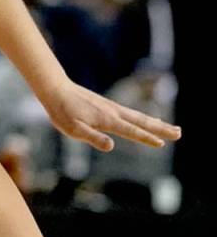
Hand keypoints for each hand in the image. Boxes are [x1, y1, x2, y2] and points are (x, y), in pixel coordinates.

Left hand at [39, 79, 181, 151]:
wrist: (55, 89)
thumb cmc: (62, 112)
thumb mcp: (73, 130)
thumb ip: (92, 138)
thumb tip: (111, 146)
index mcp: (107, 120)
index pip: (131, 131)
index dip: (146, 138)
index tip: (161, 144)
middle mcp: (113, 112)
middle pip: (142, 121)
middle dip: (161, 129)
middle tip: (179, 133)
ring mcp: (111, 108)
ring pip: (139, 116)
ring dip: (157, 123)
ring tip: (173, 129)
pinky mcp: (107, 106)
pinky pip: (131, 113)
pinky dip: (144, 118)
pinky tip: (148, 120)